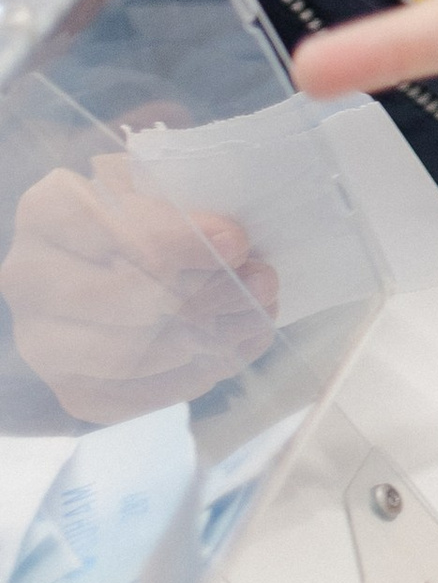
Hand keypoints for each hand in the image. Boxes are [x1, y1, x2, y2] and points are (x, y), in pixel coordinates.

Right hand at [4, 161, 277, 423]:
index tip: (238, 241)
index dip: (178, 240)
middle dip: (207, 294)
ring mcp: (44, 342)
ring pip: (129, 355)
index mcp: (47, 212)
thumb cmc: (148, 214)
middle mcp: (30, 279)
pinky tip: (231, 347)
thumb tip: (233, 247)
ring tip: (257, 313)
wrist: (116, 262)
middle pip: (120, 299)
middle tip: (262, 281)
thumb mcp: (163, 186)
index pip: (107, 228)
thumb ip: (192, 205)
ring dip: (209, 338)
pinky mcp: (74, 390)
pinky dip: (193, 376)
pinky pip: (138, 396)